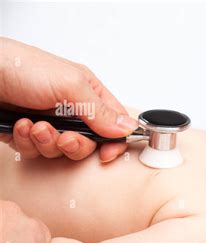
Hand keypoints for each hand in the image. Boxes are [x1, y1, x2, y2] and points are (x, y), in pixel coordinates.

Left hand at [0, 37, 137, 161]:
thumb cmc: (20, 66)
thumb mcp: (69, 85)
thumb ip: (99, 110)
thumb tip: (126, 127)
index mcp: (88, 93)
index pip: (114, 124)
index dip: (113, 142)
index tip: (106, 153)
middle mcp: (71, 109)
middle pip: (88, 143)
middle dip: (74, 144)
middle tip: (63, 137)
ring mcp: (50, 122)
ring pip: (61, 150)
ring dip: (46, 142)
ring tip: (33, 126)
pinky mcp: (29, 132)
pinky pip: (36, 151)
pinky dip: (27, 142)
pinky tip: (20, 126)